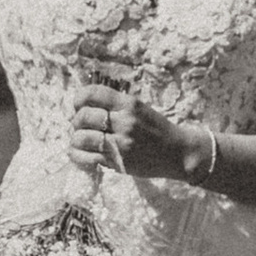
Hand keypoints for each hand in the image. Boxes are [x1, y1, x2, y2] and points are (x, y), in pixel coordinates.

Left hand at [68, 82, 203, 181]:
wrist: (178, 153)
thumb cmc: (157, 129)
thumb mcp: (140, 108)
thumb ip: (115, 105)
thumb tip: (84, 105)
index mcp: (129, 104)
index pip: (93, 93)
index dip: (79, 98)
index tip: (78, 104)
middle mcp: (124, 122)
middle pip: (84, 116)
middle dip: (76, 120)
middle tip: (80, 124)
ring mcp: (121, 143)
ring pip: (81, 138)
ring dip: (76, 138)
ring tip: (82, 139)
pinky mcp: (118, 162)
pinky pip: (87, 158)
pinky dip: (77, 155)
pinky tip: (78, 152)